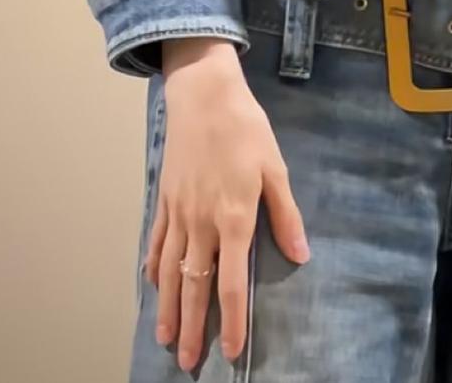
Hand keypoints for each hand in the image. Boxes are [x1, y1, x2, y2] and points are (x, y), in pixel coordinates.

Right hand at [145, 44, 310, 369]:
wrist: (204, 95)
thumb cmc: (245, 128)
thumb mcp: (275, 168)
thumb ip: (285, 215)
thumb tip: (299, 255)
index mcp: (233, 218)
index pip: (230, 283)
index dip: (230, 320)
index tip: (230, 350)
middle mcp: (201, 223)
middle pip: (193, 286)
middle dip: (191, 327)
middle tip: (187, 362)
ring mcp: (178, 213)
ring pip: (169, 271)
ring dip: (167, 308)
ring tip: (164, 338)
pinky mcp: (165, 199)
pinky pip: (156, 242)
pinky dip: (153, 269)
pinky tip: (152, 287)